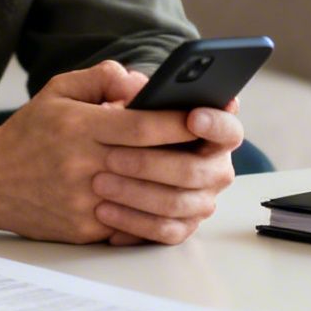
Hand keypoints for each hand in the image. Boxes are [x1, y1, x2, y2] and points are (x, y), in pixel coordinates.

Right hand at [0, 60, 240, 246]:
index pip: (140, 126)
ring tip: (201, 178)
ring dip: (179, 191)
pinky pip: (131, 226)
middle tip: (213, 150)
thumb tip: (143, 84)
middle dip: (188, 156)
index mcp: (78, 127)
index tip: (202, 116)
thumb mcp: (58, 90)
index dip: (177, 122)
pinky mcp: (82, 229)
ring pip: (147, 201)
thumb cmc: (28, 132)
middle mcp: (82, 165)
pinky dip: (156, 217)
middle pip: (150, 164)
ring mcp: (82, 201)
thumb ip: (102, 78)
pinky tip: (174, 205)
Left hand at [94, 94, 241, 246]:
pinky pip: (164, 231)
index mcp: (208, 128)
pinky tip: (104, 211)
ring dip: (136, 193)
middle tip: (112, 157)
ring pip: (177, 203)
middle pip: (196, 170)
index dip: (215, 123)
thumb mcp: (90, 94)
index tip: (191, 117)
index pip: (228, 127)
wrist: (82, 166)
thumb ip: (108, 79)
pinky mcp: (182, 226)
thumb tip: (128, 83)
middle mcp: (214, 165)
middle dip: (152, 164)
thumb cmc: (96, 124)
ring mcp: (201, 199)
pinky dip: (133, 223)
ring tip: (100, 183)